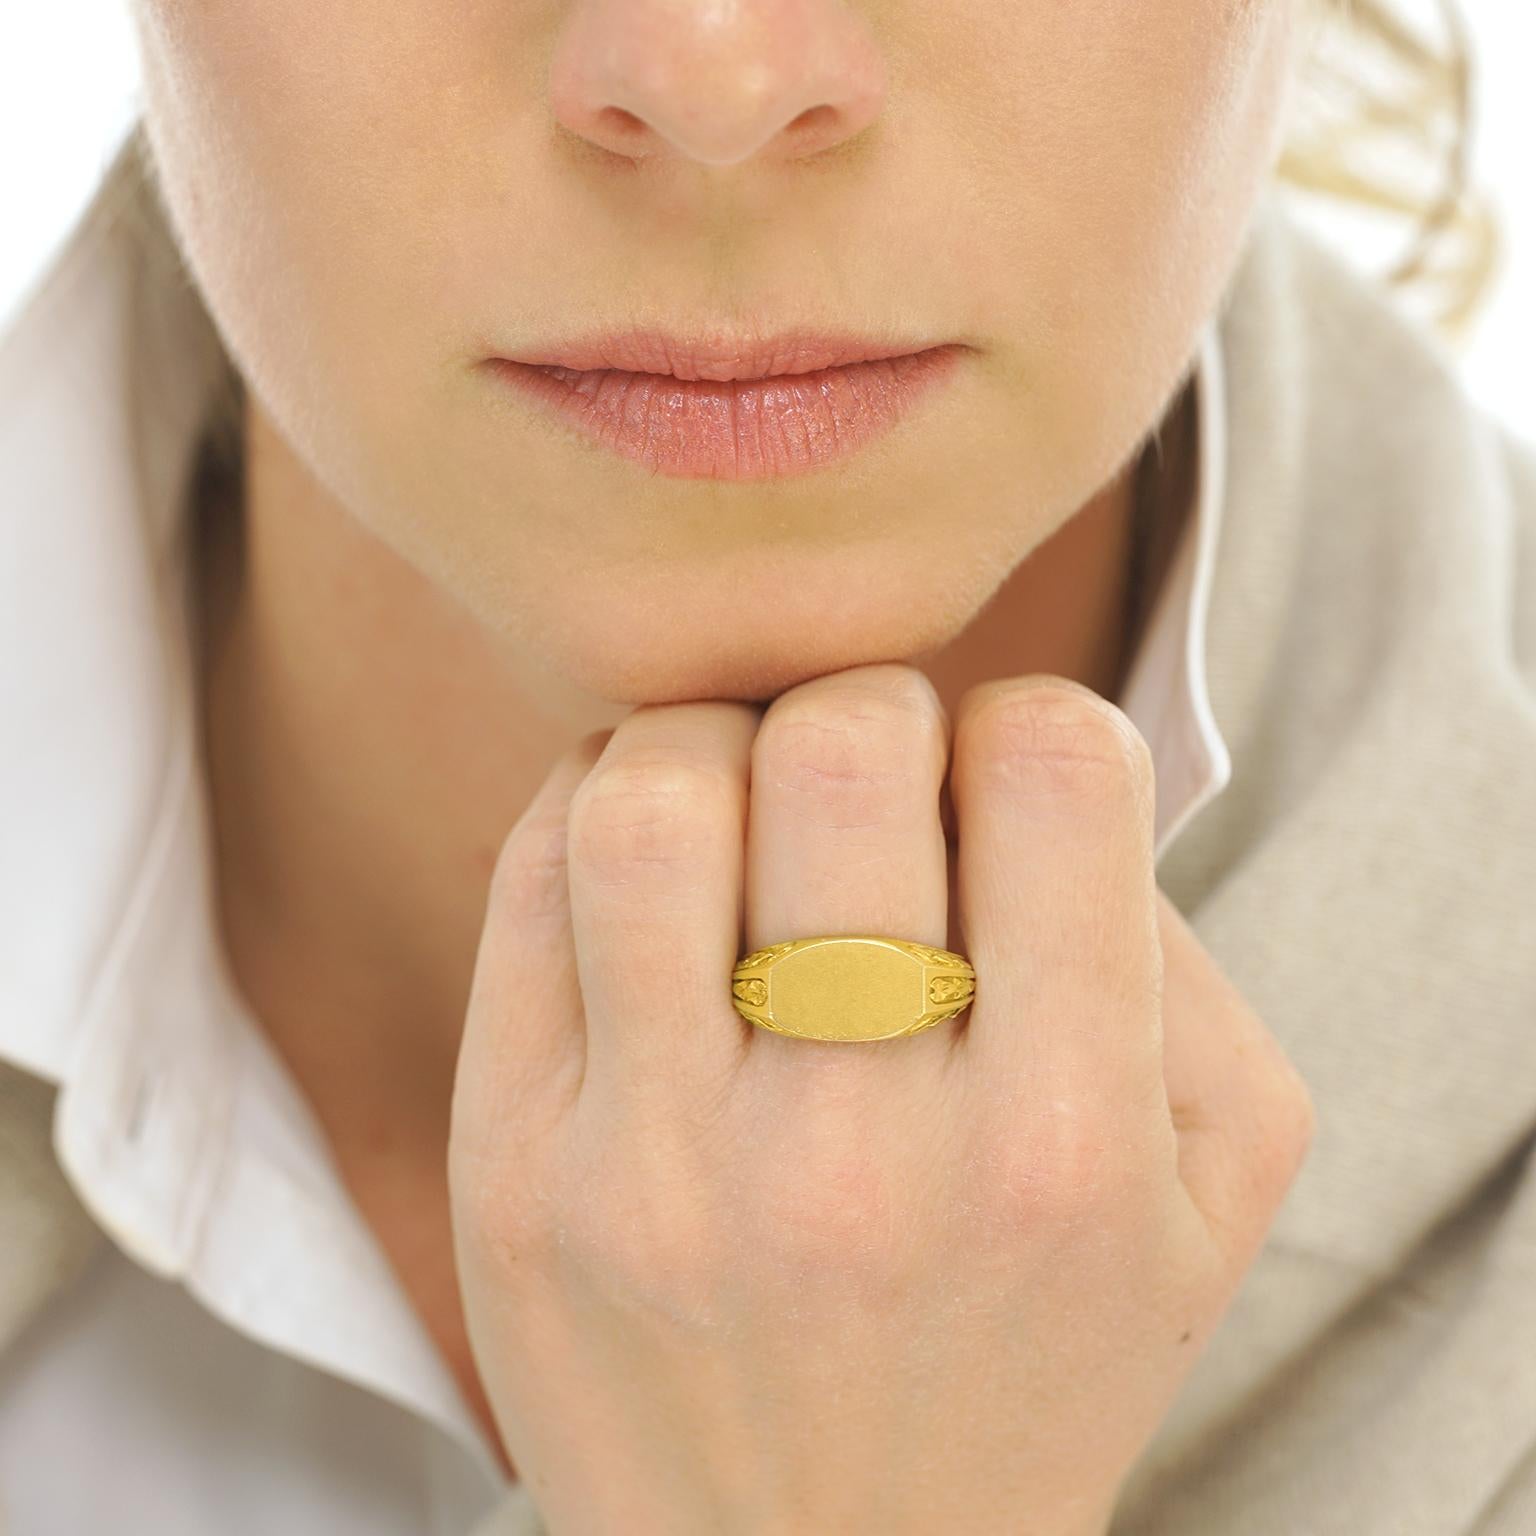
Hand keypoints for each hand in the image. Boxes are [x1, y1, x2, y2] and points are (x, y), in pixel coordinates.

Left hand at [448, 663, 1315, 1535]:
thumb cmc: (1029, 1358)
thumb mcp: (1207, 1194)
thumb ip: (1168, 958)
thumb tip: (1019, 773)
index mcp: (1060, 1146)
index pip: (1050, 771)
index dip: (1031, 729)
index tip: (1001, 789)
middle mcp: (854, 1156)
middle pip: (837, 749)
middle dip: (864, 707)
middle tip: (865, 776)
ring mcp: (656, 1169)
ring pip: (651, 797)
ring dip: (708, 741)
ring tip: (742, 801)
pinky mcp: (515, 1174)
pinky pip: (529, 884)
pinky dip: (595, 812)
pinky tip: (655, 869)